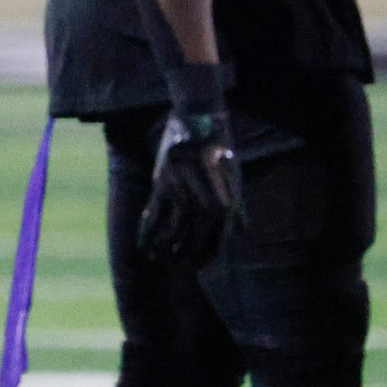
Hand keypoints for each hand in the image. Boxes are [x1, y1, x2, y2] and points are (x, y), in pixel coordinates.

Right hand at [138, 110, 245, 262]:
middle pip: (193, 243)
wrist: (198, 120)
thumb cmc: (220, 150)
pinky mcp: (162, 185)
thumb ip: (238, 207)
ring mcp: (182, 195)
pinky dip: (146, 234)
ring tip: (160, 258)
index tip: (197, 266)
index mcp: (226, 205)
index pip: (217, 243)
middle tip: (177, 265)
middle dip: (185, 258)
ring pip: (171, 234)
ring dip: (164, 251)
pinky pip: (152, 217)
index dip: (207, 258)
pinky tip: (143, 246)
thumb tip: (243, 231)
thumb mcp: (235, 179)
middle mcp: (205, 203)